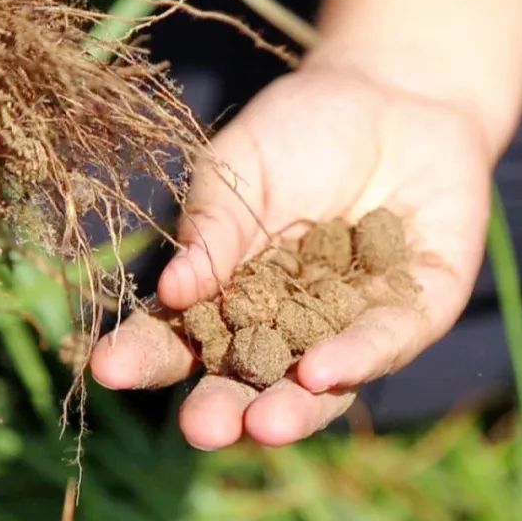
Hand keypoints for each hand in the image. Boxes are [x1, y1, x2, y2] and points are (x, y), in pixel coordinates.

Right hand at [90, 63, 494, 448]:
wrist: (392, 91)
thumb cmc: (301, 129)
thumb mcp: (241, 165)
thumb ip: (214, 226)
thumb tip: (171, 292)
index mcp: (229, 294)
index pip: (180, 336)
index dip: (145, 354)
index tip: (107, 369)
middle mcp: (285, 324)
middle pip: (247, 379)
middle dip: (224, 408)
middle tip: (202, 428)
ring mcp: (347, 325)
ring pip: (316, 385)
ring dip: (291, 409)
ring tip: (263, 426)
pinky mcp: (414, 312)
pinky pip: (384, 342)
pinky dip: (355, 357)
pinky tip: (321, 371)